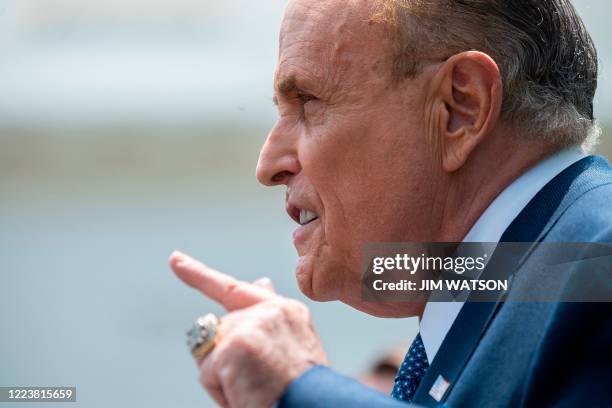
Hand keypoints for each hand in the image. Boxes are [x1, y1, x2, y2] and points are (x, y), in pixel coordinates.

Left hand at [169, 251, 327, 407]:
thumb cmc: (302, 389)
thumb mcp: (292, 346)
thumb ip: (268, 315)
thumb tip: (260, 281)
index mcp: (287, 312)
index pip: (235, 289)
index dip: (199, 275)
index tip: (175, 260)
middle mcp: (270, 311)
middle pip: (219, 333)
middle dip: (226, 361)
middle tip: (259, 383)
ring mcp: (251, 325)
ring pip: (211, 352)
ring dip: (225, 377)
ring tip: (258, 390)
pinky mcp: (235, 345)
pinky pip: (207, 372)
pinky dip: (222, 391)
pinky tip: (248, 394)